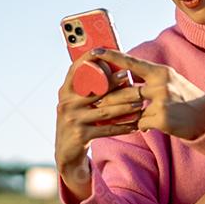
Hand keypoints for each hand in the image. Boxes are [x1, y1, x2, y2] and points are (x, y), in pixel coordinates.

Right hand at [54, 50, 144, 175]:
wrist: (66, 153)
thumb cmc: (77, 122)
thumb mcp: (76, 105)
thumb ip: (86, 91)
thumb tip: (108, 69)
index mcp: (65, 93)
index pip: (74, 71)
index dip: (86, 59)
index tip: (100, 50)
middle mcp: (66, 104)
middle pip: (95, 91)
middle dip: (113, 82)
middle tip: (129, 75)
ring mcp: (73, 120)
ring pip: (105, 111)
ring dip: (125, 106)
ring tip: (139, 102)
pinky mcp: (81, 135)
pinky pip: (107, 130)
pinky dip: (122, 127)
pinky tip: (135, 125)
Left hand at [87, 48, 204, 140]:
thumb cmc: (184, 97)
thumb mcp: (169, 81)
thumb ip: (148, 77)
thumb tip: (123, 75)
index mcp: (161, 72)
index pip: (132, 62)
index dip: (112, 57)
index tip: (95, 52)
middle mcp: (162, 84)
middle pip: (126, 91)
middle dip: (109, 99)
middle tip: (96, 101)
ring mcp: (163, 102)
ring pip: (131, 109)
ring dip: (122, 114)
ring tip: (115, 115)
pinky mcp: (163, 119)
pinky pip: (141, 123)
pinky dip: (141, 126)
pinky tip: (146, 126)